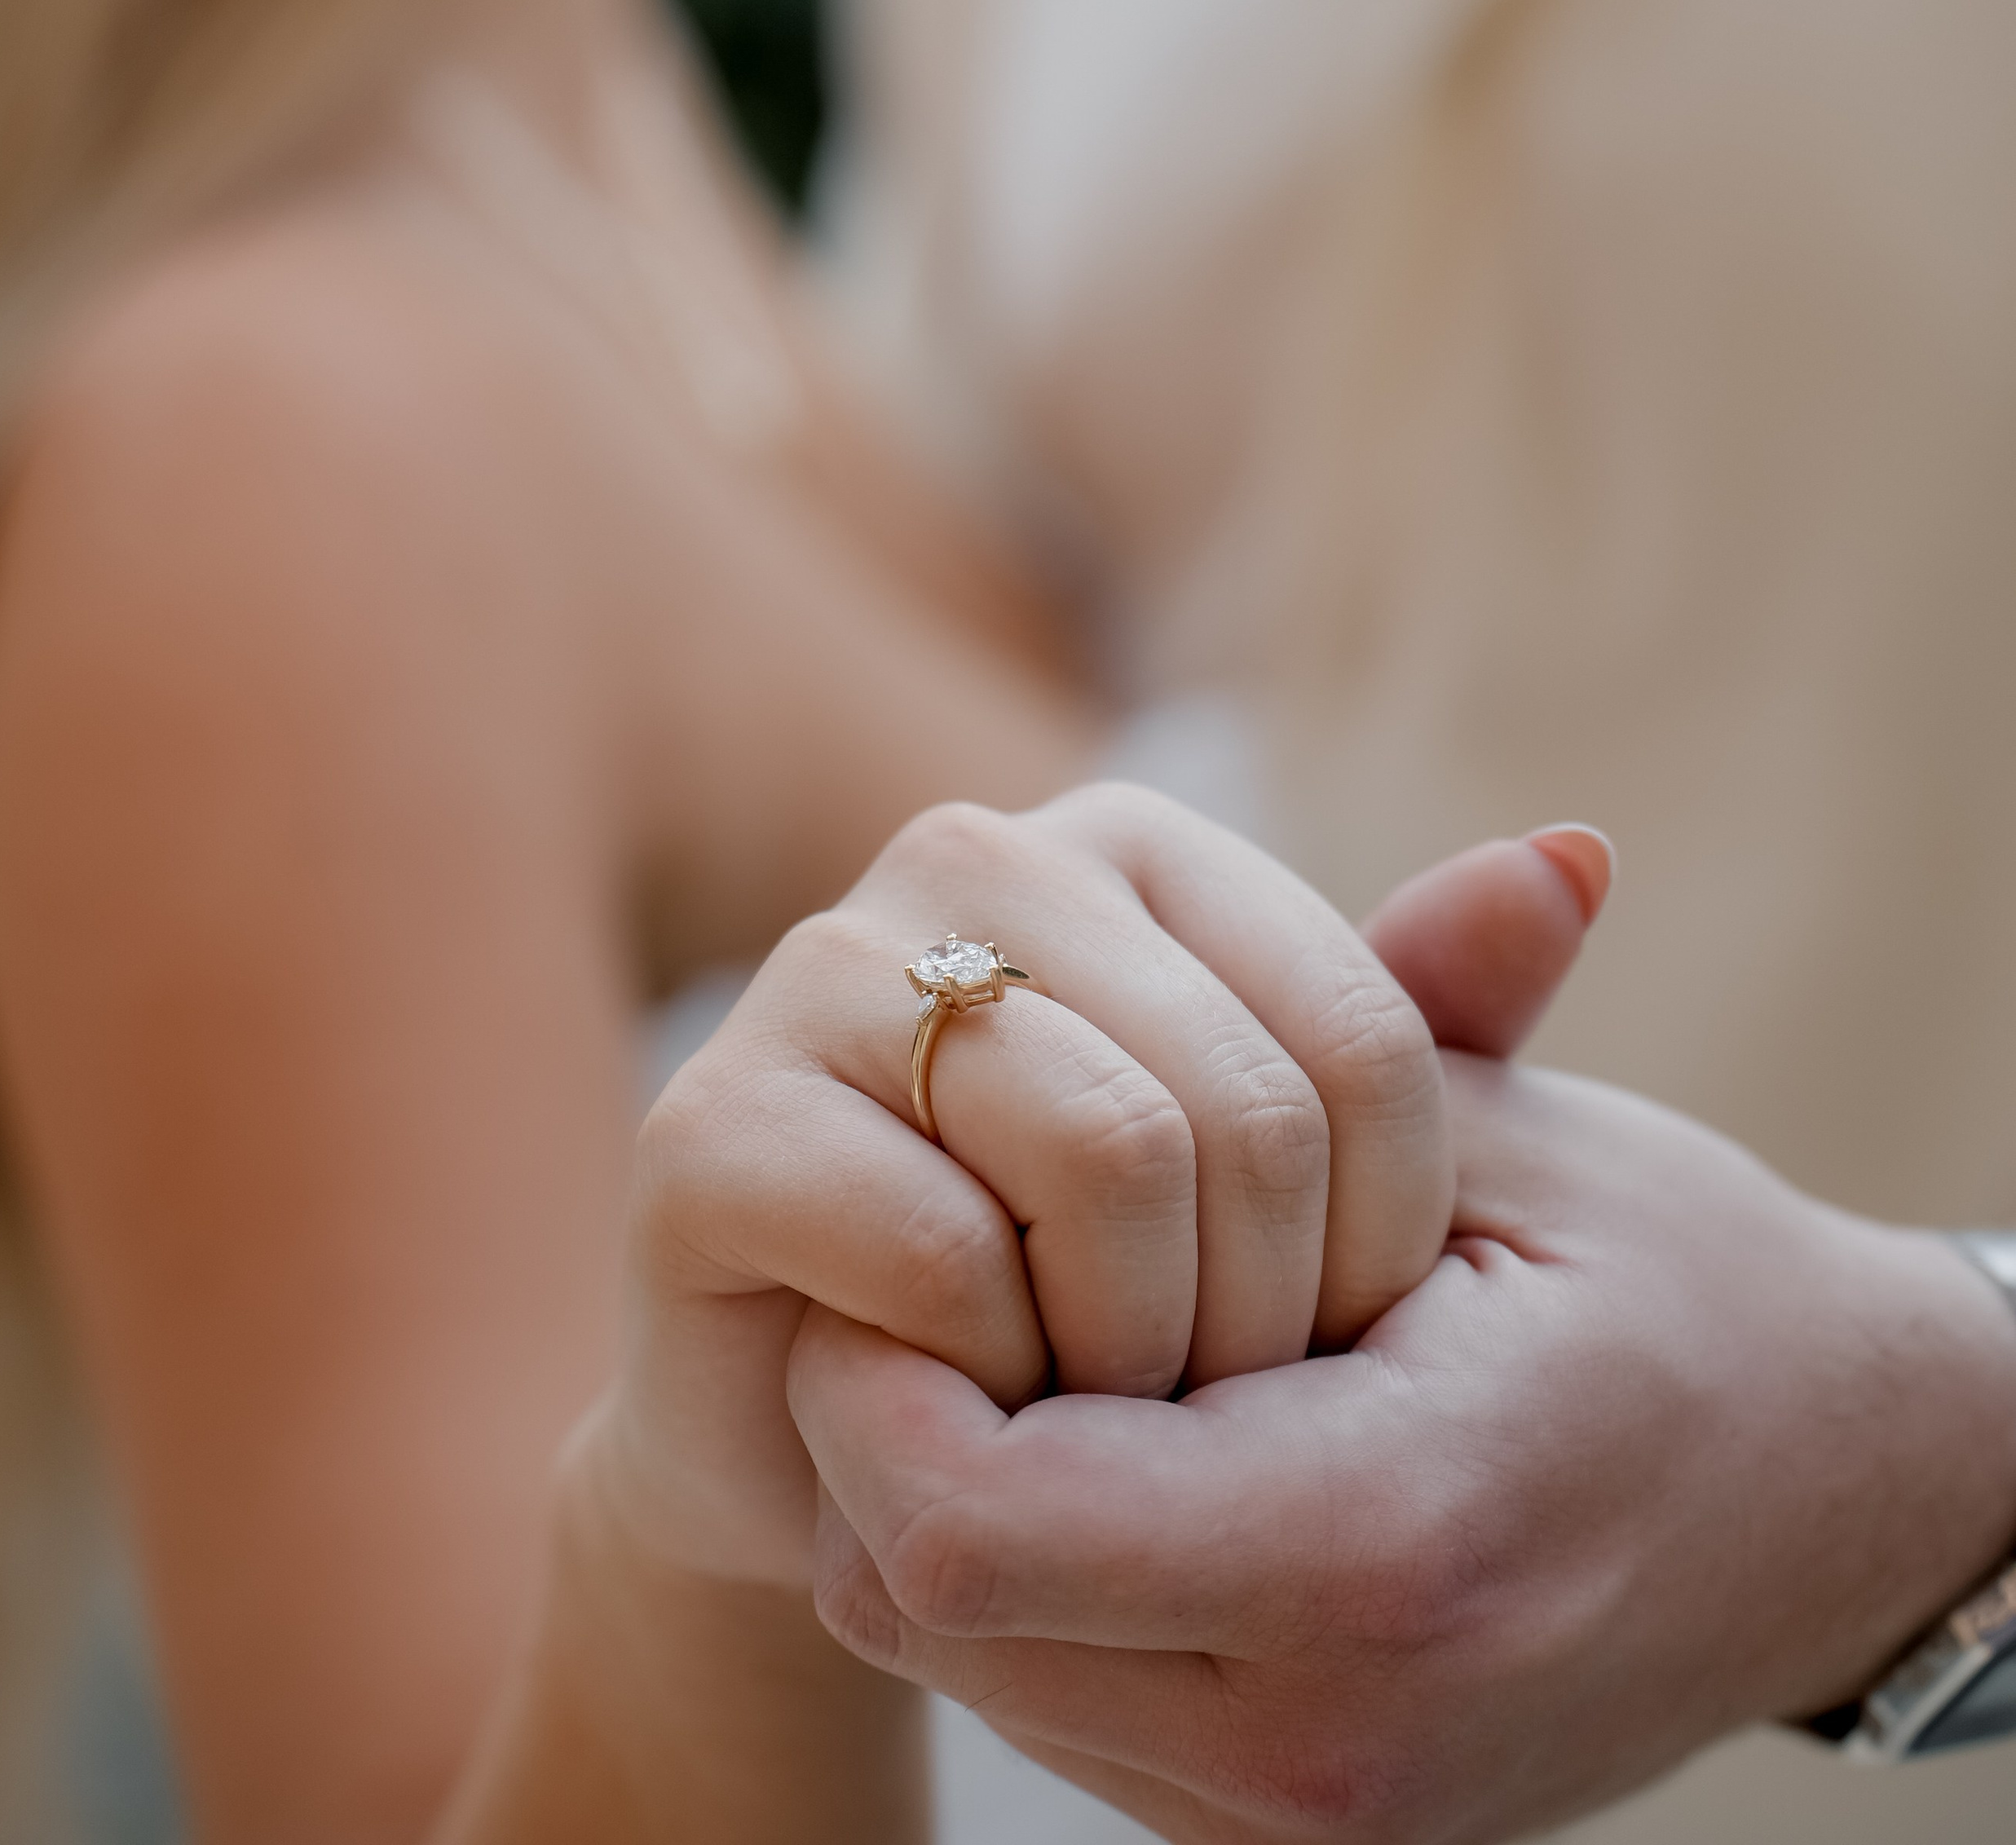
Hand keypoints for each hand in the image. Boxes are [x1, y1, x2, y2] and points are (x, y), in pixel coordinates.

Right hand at [598, 786, 1588, 1594]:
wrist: (847, 1457)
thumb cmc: (1094, 1292)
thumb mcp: (1294, 1172)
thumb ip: (1431, 1024)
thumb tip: (1586, 852)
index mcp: (1129, 840)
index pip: (1364, 1032)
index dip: (1384, 1244)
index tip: (1331, 1348)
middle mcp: (971, 860)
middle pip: (1243, 1105)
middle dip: (1262, 1322)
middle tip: (1215, 1416)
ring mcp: (821, 977)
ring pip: (1103, 1157)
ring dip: (1139, 1354)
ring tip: (1104, 1409)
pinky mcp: (711, 1130)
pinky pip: (941, 1254)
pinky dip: (998, 1378)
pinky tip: (975, 1406)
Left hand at [797, 1054, 2015, 1841]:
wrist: (1838, 1514)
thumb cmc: (1684, 1293)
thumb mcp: (1521, 1133)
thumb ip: (1384, 1022)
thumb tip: (1507, 844)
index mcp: (1383, 1544)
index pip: (964, 1521)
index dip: (876, 1364)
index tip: (914, 1206)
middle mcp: (1325, 1732)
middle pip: (916, 1598)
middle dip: (881, 1414)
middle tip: (960, 1243)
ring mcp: (1303, 1811)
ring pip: (955, 1658)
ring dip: (946, 1487)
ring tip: (1053, 1321)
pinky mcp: (1285, 1826)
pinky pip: (1050, 1692)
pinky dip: (1028, 1561)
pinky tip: (1120, 1422)